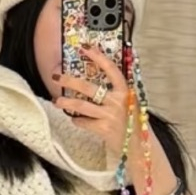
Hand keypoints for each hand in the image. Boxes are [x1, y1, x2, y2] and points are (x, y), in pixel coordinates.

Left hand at [53, 45, 133, 178]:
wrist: (139, 146)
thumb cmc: (132, 121)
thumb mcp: (130, 102)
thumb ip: (117, 90)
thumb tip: (99, 77)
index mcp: (125, 90)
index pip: (111, 69)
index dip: (98, 57)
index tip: (85, 47)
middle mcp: (118, 101)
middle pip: (88, 87)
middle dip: (69, 81)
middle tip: (56, 77)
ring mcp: (110, 115)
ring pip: (81, 105)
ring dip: (66, 102)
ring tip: (56, 101)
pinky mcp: (103, 129)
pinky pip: (83, 122)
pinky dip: (77, 120)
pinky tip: (76, 119)